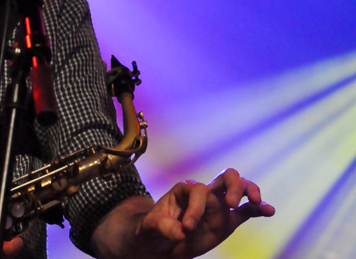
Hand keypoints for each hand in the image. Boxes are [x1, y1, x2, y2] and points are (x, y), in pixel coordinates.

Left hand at [136, 168, 274, 257]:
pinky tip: (269, 211)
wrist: (161, 243)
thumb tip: (181, 232)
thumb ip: (163, 227)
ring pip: (240, 190)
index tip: (188, 228)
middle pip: (226, 177)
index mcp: (186, 189)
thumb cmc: (153, 230)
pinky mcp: (228, 220)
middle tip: (229, 203)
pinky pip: (246, 212)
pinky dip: (258, 210)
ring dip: (249, 192)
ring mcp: (219, 206)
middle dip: (232, 185)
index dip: (196, 208)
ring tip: (255, 201)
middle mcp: (206, 193)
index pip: (198, 191)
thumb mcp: (150, 228)